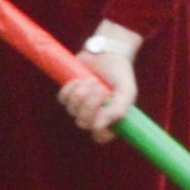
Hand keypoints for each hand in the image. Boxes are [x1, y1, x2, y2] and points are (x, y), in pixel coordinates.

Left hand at [60, 23, 140, 138]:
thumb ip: (119, 110)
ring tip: (91, 79)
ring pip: (72, 111)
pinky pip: (63, 99)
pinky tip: (79, 80)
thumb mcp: (126, 91)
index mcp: (111, 117)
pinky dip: (70, 89)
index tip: (100, 117)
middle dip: (90, 104)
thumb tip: (98, 127)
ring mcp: (80, 105)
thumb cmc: (120, 73)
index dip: (98, 130)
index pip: (100, 137)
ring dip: (81, 94)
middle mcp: (95, 114)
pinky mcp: (69, 94)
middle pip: (84, 123)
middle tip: (100, 87)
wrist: (107, 52)